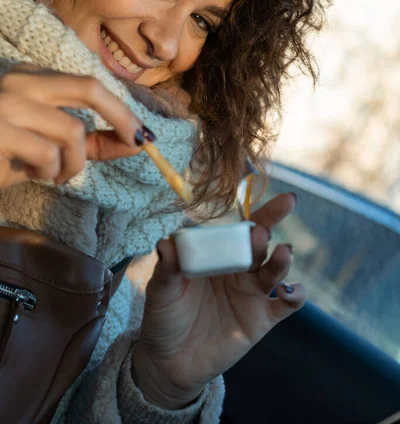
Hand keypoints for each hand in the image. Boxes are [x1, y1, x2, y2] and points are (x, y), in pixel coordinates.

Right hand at [0, 63, 149, 187]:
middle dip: (122, 117)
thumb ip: (91, 142)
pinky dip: (51, 173)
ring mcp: (6, 104)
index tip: (142, 135)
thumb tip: (139, 143)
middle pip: (89, 88)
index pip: (88, 85)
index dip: (121, 110)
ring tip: (55, 175)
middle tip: (137, 142)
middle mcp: (19, 81)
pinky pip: (48, 154)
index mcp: (31, 76)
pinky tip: (34, 175)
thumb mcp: (49, 145)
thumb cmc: (1, 155)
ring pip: (71, 131)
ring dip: (74, 164)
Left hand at [133, 193, 305, 408]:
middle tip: (259, 234)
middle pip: (261, 245)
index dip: (265, 213)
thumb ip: (167, 267)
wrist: (169, 361)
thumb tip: (166, 243)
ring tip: (282, 253)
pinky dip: (296, 296)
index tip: (286, 201)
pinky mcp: (262, 319)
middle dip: (264, 235)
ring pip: (275, 271)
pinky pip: (286, 306)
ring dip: (281, 261)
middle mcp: (240, 269)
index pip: (243, 228)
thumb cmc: (165, 316)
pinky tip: (292, 291)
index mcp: (218, 254)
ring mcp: (252, 293)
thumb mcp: (161, 290)